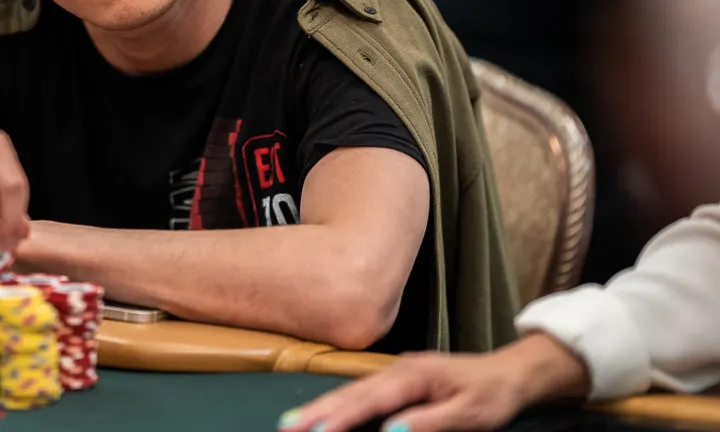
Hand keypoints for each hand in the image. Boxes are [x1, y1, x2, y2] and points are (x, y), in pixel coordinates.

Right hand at [277, 353, 526, 431]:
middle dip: (316, 411)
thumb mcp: (470, 415)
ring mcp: (395, 373)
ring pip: (351, 391)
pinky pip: (360, 393)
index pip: (369, 400)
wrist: (509, 374)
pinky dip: (337, 404)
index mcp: (414, 376)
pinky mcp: (396, 381)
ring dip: (321, 407)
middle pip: (350, 393)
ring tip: (292, 422)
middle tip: (286, 427)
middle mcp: (397, 370)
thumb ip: (429, 424)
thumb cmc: (492, 396)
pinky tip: (322, 414)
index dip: (340, 418)